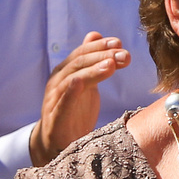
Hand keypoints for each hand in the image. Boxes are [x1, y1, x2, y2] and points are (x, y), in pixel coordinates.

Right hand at [32, 32, 129, 164]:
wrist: (58, 144)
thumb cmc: (74, 111)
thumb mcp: (86, 83)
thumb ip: (91, 61)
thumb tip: (95, 34)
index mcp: (66, 71)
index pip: (83, 53)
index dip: (100, 46)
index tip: (120, 43)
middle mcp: (58, 81)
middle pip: (79, 63)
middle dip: (103, 56)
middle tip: (124, 54)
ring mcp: (54, 99)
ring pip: (72, 79)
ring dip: (92, 71)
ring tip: (111, 66)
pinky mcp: (54, 119)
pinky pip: (62, 103)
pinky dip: (70, 92)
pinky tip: (80, 83)